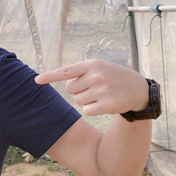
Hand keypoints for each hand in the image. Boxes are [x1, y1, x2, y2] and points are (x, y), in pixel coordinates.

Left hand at [35, 59, 149, 115]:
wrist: (139, 89)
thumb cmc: (114, 77)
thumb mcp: (100, 67)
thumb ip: (82, 72)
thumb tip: (64, 84)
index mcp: (93, 64)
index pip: (66, 71)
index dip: (50, 76)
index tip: (36, 80)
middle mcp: (97, 76)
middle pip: (70, 89)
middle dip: (79, 90)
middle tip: (94, 87)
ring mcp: (102, 90)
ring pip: (78, 101)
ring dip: (86, 100)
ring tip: (101, 94)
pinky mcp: (107, 105)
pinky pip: (87, 110)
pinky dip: (93, 109)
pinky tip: (105, 103)